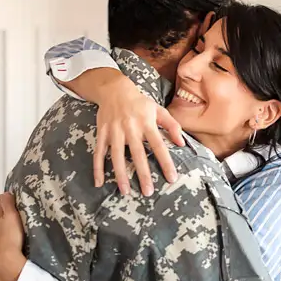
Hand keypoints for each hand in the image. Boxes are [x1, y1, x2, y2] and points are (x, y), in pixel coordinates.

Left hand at [0, 193, 26, 280]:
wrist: (5, 266)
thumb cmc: (10, 240)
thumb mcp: (11, 218)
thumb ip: (7, 206)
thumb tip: (4, 193)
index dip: (4, 207)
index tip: (9, 203)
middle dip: (3, 224)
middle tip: (14, 223)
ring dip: (2, 239)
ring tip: (13, 240)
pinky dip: (2, 252)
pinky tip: (8, 255)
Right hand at [94, 77, 184, 195]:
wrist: (114, 89)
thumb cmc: (140, 103)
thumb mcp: (159, 110)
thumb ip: (172, 126)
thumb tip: (182, 144)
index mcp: (147, 123)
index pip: (159, 146)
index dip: (166, 162)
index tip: (172, 178)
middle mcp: (130, 128)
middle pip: (138, 154)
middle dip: (143, 174)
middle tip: (148, 192)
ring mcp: (114, 131)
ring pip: (117, 156)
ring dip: (120, 174)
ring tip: (125, 191)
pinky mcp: (102, 133)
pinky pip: (98, 152)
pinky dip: (97, 168)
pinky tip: (99, 182)